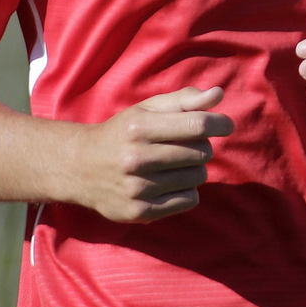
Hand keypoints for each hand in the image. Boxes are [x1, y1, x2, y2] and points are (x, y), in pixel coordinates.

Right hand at [60, 86, 233, 222]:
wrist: (80, 168)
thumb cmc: (122, 133)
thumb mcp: (147, 109)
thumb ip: (184, 100)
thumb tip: (218, 94)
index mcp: (139, 127)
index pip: (197, 125)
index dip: (219, 124)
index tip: (226, 125)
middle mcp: (136, 158)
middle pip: (201, 152)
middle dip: (202, 147)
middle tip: (186, 146)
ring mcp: (137, 188)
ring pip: (198, 177)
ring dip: (195, 169)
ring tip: (176, 164)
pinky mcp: (140, 212)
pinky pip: (189, 200)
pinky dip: (187, 190)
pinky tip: (170, 182)